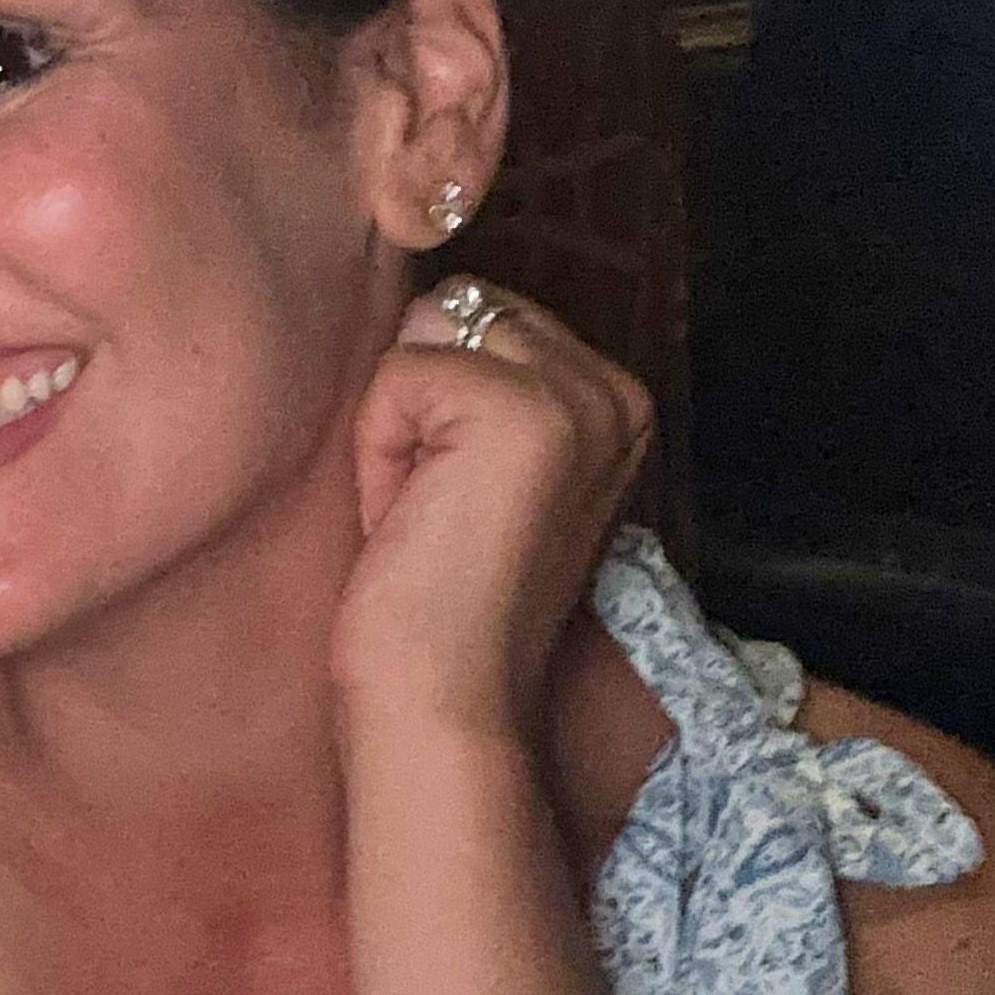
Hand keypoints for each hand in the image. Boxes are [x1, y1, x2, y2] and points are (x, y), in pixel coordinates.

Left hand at [331, 283, 652, 743]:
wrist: (443, 695)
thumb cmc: (439, 592)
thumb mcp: (477, 464)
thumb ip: (480, 380)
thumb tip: (429, 298)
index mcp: (615, 398)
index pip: (482, 316)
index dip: (438, 404)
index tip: (458, 498)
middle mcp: (614, 387)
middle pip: (453, 312)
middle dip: (416, 404)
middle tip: (436, 507)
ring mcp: (574, 397)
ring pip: (423, 340)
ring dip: (396, 427)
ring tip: (426, 511)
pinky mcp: (515, 410)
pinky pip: (395, 376)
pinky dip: (379, 450)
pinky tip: (410, 518)